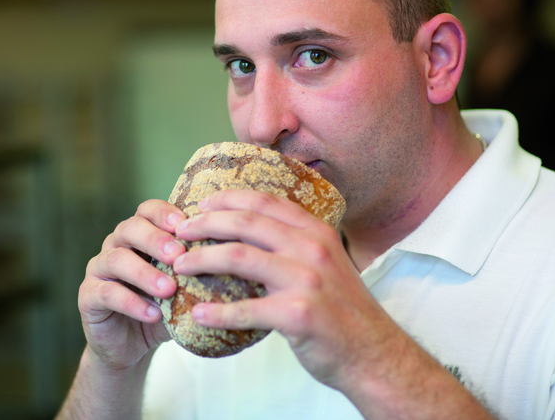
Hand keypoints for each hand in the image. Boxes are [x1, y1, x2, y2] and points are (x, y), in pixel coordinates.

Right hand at [78, 199, 186, 371]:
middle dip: (155, 239)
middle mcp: (116, 245)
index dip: (164, 213)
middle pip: (129, 228)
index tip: (185, 224)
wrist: (131, 346)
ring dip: (144, 273)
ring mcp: (98, 269)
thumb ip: (198, 272)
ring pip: (116, 259)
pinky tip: (153, 314)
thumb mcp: (182, 288)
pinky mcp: (88, 296)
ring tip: (168, 289)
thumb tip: (235, 262)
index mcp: (139, 235)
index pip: (147, 210)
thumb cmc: (161, 308)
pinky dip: (131, 303)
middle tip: (178, 254)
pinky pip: (107, 293)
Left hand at [171, 189, 399, 390]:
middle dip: (205, 224)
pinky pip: (246, 310)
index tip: (202, 204)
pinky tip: (198, 315)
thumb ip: (294, 245)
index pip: (265, 202)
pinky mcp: (298, 315)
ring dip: (201, 260)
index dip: (228, 199)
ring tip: (179, 266)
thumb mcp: (326, 264)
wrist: (375, 355)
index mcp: (316, 232)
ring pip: (239, 257)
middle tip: (180, 231)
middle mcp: (312, 249)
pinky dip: (217, 313)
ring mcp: (306, 280)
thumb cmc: (343, 310)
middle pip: (245, 223)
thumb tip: (248, 232)